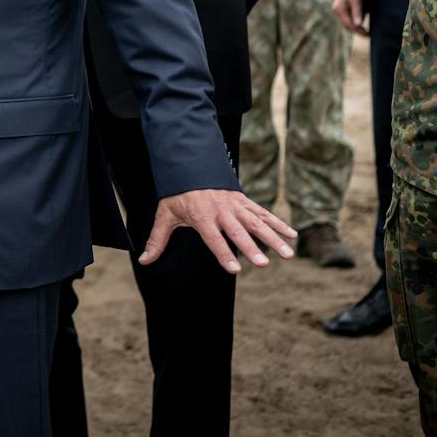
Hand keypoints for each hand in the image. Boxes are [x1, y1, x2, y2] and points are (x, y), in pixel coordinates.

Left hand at [142, 188, 297, 272]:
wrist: (190, 167)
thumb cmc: (177, 195)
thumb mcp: (164, 215)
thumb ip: (157, 239)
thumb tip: (144, 260)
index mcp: (202, 216)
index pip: (213, 239)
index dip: (223, 253)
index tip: (235, 269)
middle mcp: (221, 211)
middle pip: (238, 232)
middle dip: (252, 248)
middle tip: (264, 264)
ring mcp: (235, 205)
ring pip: (257, 223)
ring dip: (273, 238)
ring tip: (288, 254)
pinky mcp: (244, 201)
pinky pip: (264, 213)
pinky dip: (279, 223)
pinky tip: (292, 235)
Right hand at [332, 0, 365, 35]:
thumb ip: (357, 11)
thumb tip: (358, 24)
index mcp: (340, 9)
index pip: (349, 24)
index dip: (358, 31)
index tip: (367, 34)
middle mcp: (337, 11)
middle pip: (346, 25)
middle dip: (356, 31)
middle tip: (367, 35)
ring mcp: (338, 11)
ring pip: (346, 23)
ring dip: (354, 28)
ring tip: (364, 31)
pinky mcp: (340, 9)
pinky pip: (346, 19)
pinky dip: (352, 23)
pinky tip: (359, 24)